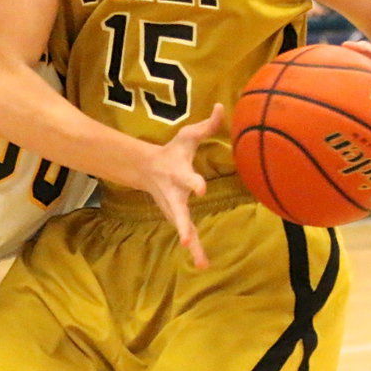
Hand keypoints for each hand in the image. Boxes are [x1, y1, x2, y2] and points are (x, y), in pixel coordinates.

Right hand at [141, 105, 224, 269]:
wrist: (147, 170)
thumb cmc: (173, 151)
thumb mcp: (187, 136)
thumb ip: (207, 125)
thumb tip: (222, 106)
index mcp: (179, 175)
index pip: (188, 179)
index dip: (194, 183)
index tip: (201, 190)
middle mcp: (176, 196)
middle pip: (179, 212)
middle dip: (183, 224)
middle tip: (185, 238)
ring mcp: (175, 210)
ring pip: (184, 229)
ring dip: (192, 245)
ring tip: (201, 263)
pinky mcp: (179, 218)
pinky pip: (189, 236)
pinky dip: (195, 250)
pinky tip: (203, 264)